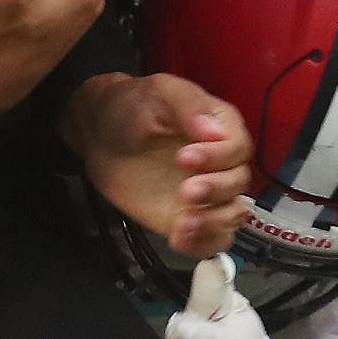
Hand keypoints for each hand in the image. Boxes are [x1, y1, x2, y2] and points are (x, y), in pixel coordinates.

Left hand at [64, 68, 253, 255]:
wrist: (99, 133)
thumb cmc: (132, 105)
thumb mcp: (159, 92)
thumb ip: (187, 106)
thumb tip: (213, 130)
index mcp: (222, 128)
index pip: (238, 148)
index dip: (218, 157)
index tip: (186, 158)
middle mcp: (221, 164)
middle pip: (238, 184)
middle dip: (215, 191)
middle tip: (186, 192)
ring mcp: (207, 195)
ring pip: (232, 217)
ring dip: (213, 224)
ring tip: (184, 224)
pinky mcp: (188, 218)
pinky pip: (209, 240)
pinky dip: (201, 245)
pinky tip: (180, 240)